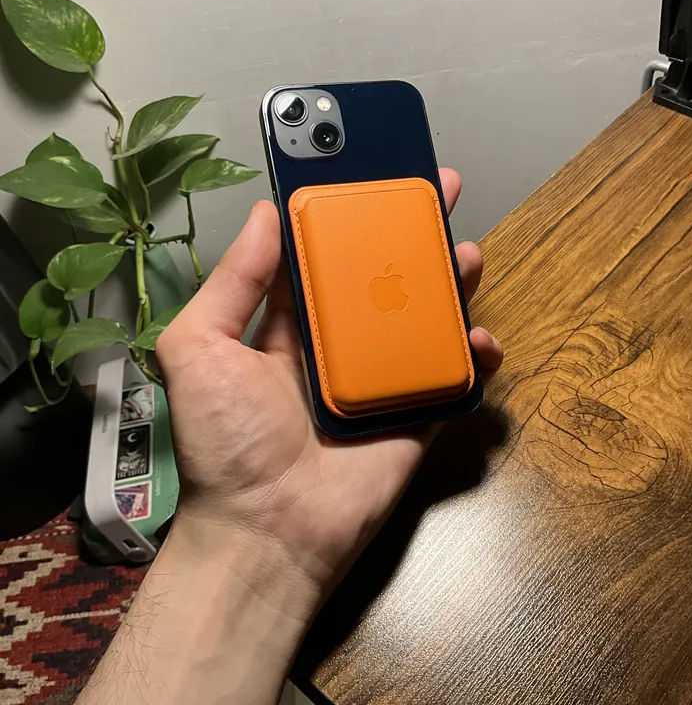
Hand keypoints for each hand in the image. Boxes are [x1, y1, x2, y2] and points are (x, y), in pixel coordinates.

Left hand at [156, 169, 502, 602]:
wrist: (267, 531)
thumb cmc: (225, 441)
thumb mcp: (200, 348)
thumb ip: (232, 281)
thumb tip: (264, 211)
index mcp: (286, 325)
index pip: (323, 256)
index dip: (347, 214)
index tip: (373, 172)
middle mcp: (336, 345)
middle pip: (383, 278)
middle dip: (411, 234)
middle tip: (440, 193)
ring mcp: (378, 380)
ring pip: (423, 320)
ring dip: (450, 283)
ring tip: (466, 252)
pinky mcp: (412, 417)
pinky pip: (449, 379)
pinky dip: (471, 357)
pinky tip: (478, 338)